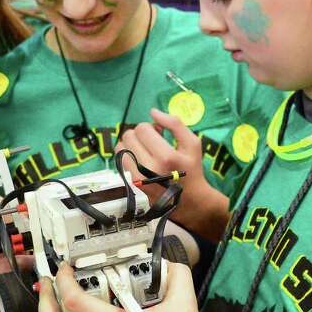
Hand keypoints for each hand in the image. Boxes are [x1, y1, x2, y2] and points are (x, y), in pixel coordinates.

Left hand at [117, 109, 229, 240]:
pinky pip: (120, 159)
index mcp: (166, 156)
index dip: (150, 127)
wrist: (188, 200)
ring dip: (131, 144)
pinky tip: (139, 159)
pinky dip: (127, 155)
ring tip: (144, 150)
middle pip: (129, 135)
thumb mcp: (192, 143)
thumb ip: (175, 124)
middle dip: (139, 134)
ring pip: (120, 147)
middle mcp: (148, 167)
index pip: (143, 128)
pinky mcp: (131, 183)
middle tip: (152, 141)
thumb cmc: (191, 169)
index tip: (159, 133)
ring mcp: (137, 177)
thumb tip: (153, 112)